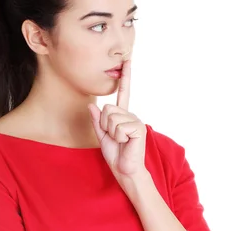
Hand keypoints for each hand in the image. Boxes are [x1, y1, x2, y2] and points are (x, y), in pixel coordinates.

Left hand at [87, 59, 147, 180]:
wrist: (125, 170)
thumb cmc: (116, 155)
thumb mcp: (102, 137)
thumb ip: (97, 121)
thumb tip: (91, 106)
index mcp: (123, 116)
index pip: (124, 92)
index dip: (126, 76)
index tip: (128, 59)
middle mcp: (130, 115)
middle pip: (107, 109)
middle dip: (105, 125)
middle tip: (114, 139)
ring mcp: (135, 120)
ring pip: (111, 117)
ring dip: (111, 133)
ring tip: (121, 142)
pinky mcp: (138, 127)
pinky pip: (118, 127)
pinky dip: (118, 137)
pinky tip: (126, 143)